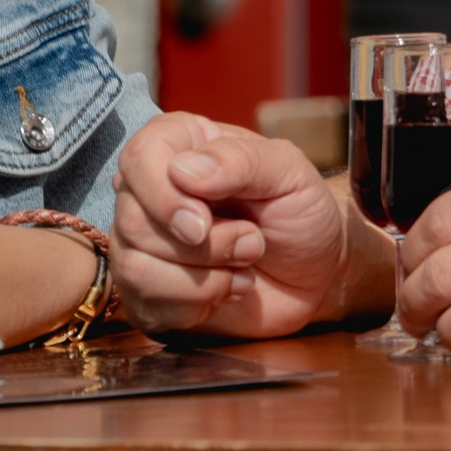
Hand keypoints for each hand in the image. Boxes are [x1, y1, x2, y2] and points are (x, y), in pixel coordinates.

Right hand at [112, 110, 383, 336]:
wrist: (317, 271)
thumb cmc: (301, 210)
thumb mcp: (289, 172)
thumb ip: (241, 161)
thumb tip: (182, 171)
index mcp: (180, 144)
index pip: (138, 158)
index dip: (164, 197)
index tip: (203, 224)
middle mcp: (150, 191)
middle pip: (133, 221)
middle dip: (204, 247)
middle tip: (252, 242)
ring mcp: (142, 244)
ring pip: (133, 269)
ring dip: (203, 279)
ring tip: (244, 264)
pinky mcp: (145, 292)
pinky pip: (144, 306)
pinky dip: (196, 306)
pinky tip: (227, 289)